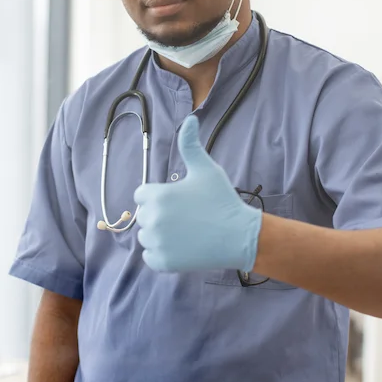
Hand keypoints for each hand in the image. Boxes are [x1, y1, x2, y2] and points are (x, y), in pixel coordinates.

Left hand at [133, 115, 261, 272]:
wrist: (240, 236)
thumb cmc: (223, 200)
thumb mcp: (206, 169)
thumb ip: (191, 145)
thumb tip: (190, 119)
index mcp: (157, 195)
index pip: (142, 195)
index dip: (159, 196)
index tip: (179, 200)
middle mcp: (152, 219)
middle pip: (144, 216)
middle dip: (160, 215)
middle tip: (187, 217)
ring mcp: (156, 243)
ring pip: (146, 237)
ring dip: (160, 236)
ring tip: (185, 232)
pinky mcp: (163, 263)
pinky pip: (150, 257)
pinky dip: (162, 255)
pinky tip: (182, 247)